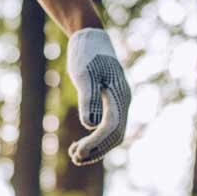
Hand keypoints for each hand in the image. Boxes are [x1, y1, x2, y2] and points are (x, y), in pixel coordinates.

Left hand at [65, 28, 131, 165]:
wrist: (90, 38)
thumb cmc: (86, 54)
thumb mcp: (84, 74)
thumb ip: (88, 98)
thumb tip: (90, 125)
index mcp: (119, 95)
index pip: (112, 127)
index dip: (96, 142)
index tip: (77, 152)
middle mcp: (122, 101)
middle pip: (115, 135)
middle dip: (97, 149)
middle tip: (74, 156)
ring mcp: (117, 103)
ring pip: (112, 135)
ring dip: (96, 148)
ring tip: (74, 155)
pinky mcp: (109, 103)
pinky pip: (106, 127)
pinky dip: (94, 140)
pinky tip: (78, 146)